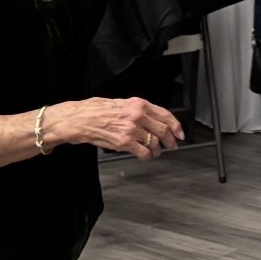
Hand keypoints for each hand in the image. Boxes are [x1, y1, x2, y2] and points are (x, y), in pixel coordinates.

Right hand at [48, 96, 183, 159]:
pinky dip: (147, 156)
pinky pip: (144, 152)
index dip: (176, 126)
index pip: (165, 114)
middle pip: (163, 130)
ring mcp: (132, 129)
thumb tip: (153, 119)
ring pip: (155, 143)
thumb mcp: (121, 103)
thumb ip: (138, 110)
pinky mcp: (124, 142)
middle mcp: (137, 115)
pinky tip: (145, 156)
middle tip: (172, 146)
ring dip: (157, 150)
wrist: (80, 119)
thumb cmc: (96, 110)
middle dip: (170, 140)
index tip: (180, 134)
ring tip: (155, 152)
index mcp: (138, 103)